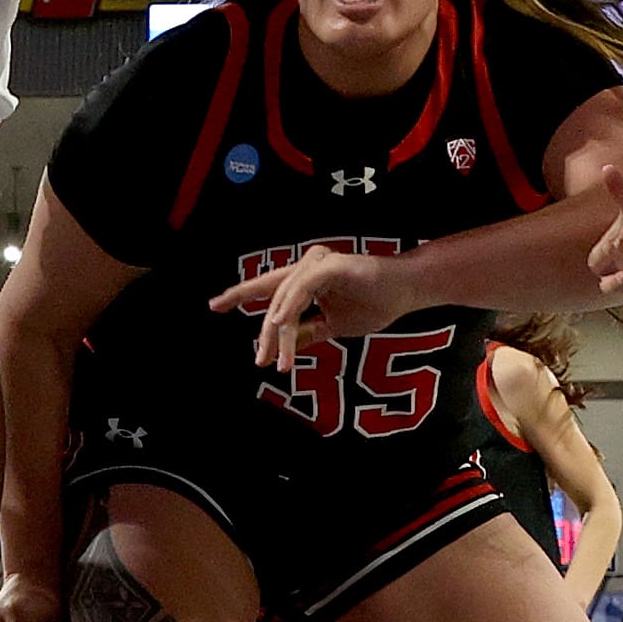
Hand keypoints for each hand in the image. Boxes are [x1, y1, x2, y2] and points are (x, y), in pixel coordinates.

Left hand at [211, 244, 412, 369]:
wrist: (407, 292)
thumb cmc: (375, 303)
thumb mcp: (334, 326)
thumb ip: (308, 332)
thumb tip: (284, 345)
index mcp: (306, 279)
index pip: (268, 288)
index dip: (240, 295)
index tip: (215, 306)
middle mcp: (308, 266)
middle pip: (271, 294)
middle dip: (262, 330)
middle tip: (257, 358)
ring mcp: (318, 263)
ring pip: (286, 299)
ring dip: (279, 332)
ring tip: (274, 358)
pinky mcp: (331, 265)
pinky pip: (303, 288)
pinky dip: (289, 306)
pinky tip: (280, 325)